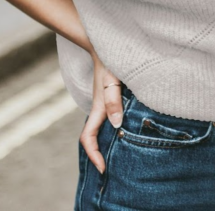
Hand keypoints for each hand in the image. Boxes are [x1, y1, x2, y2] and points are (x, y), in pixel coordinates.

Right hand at [80, 55, 123, 173]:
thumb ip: (114, 102)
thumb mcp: (113, 81)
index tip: (102, 168)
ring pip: (101, 129)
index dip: (93, 155)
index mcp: (98, 109)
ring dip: (107, 143)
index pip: (88, 138)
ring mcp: (104, 104)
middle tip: (111, 169)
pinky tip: (126, 132)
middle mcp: (99, 109)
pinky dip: (113, 130)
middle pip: (93, 138)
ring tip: (119, 156)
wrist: (107, 46)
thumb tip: (116, 125)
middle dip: (99, 154)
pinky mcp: (110, 98)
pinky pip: (109, 119)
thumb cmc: (112, 62)